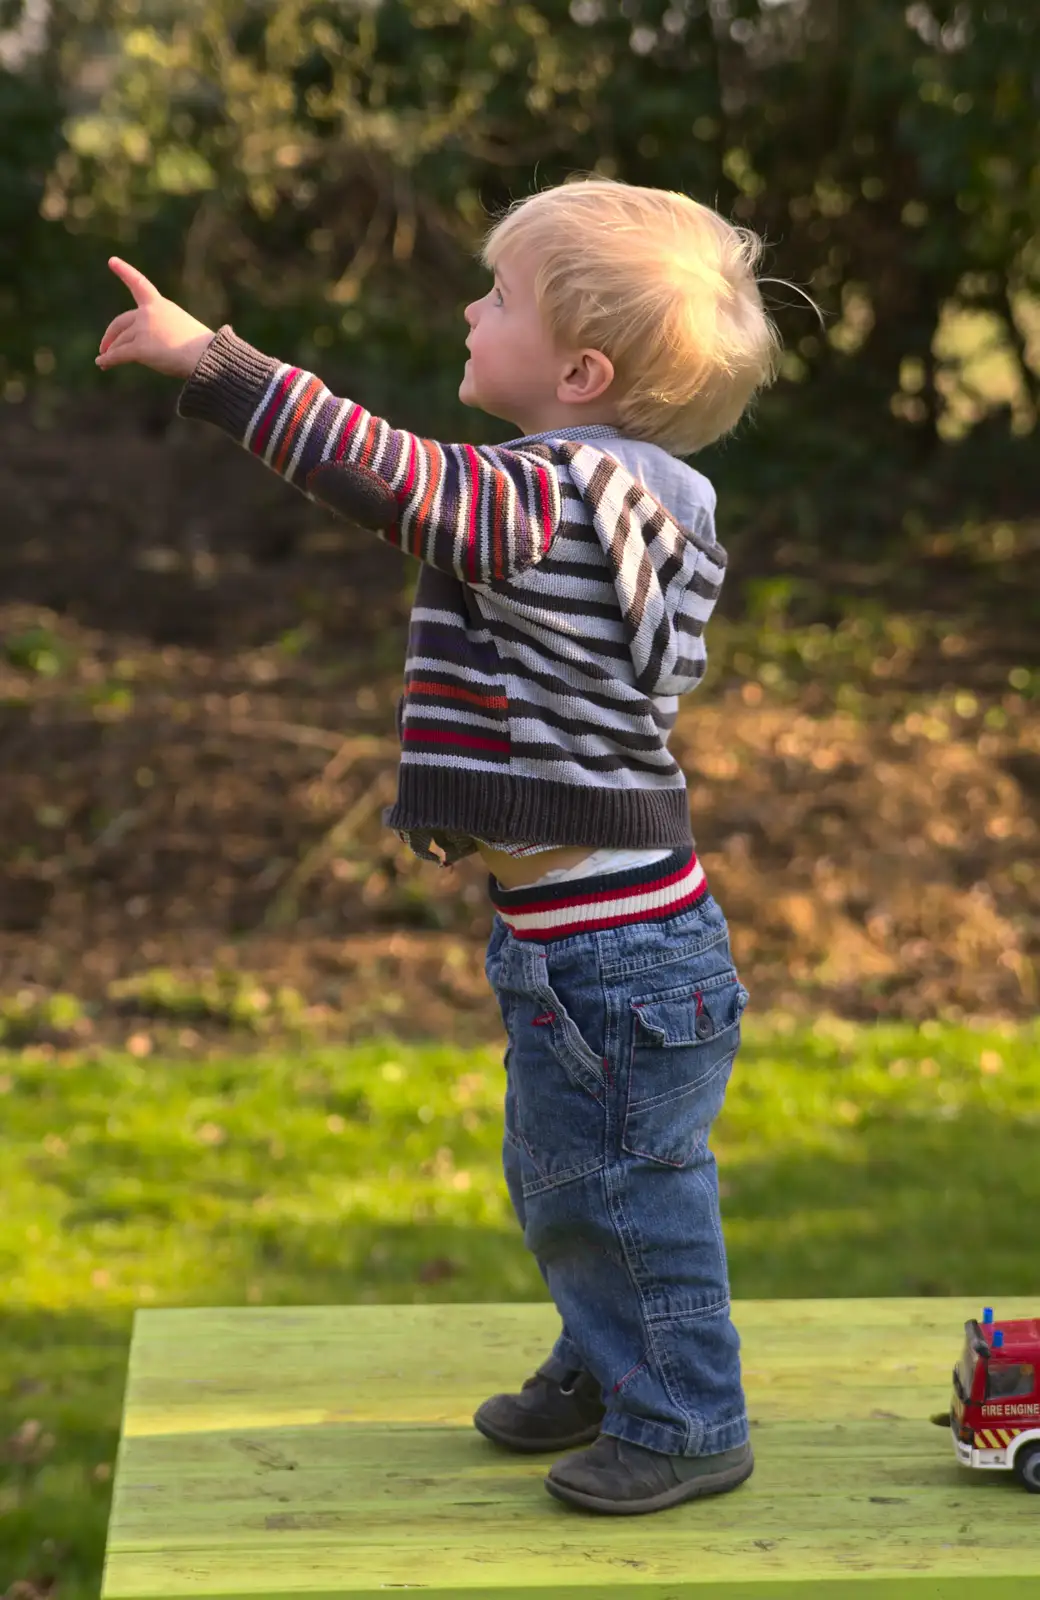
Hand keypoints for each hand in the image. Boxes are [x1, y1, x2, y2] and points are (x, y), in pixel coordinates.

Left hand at [96, 258, 215, 379]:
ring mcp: (143, 330)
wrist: (205, 357)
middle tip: (104, 346)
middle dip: (111, 334)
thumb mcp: (180, 328)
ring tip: (103, 361)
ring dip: (110, 352)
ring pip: (120, 342)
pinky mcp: (139, 348)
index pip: (140, 284)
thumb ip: (160, 330)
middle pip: (121, 322)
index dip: (124, 271)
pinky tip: (102, 364)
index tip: (111, 261)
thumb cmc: (201, 347)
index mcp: (161, 305)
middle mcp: (148, 313)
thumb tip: (141, 347)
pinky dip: (109, 361)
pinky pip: (119, 355)